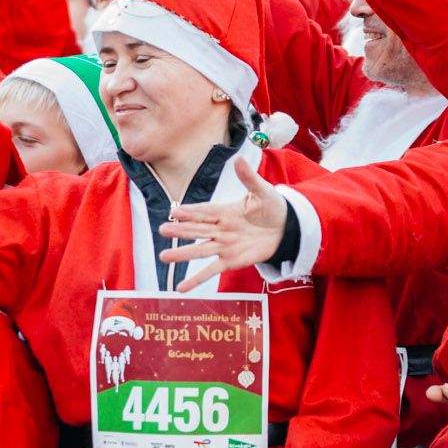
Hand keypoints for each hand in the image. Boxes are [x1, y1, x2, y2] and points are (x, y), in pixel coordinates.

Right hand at [157, 159, 290, 292]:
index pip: (204, 211)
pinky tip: (181, 288)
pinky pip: (211, 271)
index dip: (190, 212)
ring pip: (200, 250)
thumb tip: (238, 159)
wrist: (284, 228)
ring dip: (183, 255)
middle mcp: (220, 229)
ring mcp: (223, 246)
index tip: (174, 211)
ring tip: (164, 257)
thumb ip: (248, 178)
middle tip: (163, 230)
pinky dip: (196, 279)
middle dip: (181, 231)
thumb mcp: (262, 191)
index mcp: (224, 211)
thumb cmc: (271, 207)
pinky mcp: (230, 261)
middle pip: (197, 230)